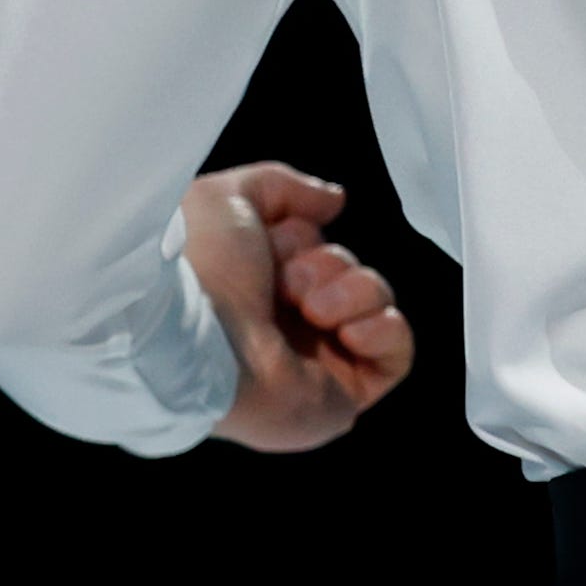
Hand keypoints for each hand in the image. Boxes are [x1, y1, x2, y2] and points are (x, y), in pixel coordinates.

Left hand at [183, 162, 417, 453]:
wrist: (189, 339)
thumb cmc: (196, 269)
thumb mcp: (224, 198)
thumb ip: (281, 186)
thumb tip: (334, 202)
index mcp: (254, 287)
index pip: (313, 248)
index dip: (302, 237)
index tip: (275, 241)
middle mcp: (285, 327)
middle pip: (349, 272)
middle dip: (329, 264)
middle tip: (288, 283)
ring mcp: (316, 366)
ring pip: (377, 305)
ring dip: (353, 292)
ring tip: (311, 308)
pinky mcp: (341, 399)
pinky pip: (396, 356)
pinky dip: (384, 330)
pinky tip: (347, 330)